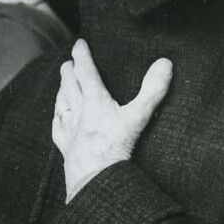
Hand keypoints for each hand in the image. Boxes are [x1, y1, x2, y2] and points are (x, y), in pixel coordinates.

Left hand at [52, 39, 172, 200]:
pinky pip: (58, 126)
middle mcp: (78, 111)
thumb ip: (152, 90)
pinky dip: (58, 116)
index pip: (86, 71)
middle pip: (70, 85)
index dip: (82, 55)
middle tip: (68, 61)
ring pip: (62, 103)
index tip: (79, 43)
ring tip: (63, 82)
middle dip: (69, 70)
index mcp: (95, 100)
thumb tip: (165, 63)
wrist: (94, 179)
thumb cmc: (115, 147)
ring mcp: (70, 129)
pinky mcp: (65, 146)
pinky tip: (59, 116)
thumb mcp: (138, 116)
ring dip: (62, 90)